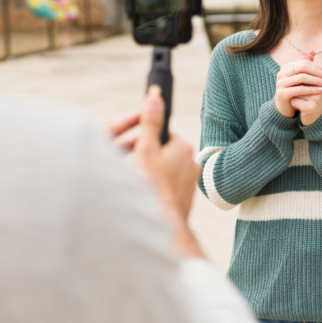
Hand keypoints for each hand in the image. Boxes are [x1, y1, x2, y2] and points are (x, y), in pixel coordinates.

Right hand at [115, 86, 204, 257]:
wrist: (162, 225)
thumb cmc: (152, 186)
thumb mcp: (146, 149)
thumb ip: (150, 123)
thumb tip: (154, 97)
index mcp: (184, 148)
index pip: (162, 135)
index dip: (144, 139)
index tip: (131, 147)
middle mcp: (192, 164)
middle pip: (164, 153)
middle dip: (146, 156)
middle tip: (130, 166)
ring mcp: (190, 183)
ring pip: (166, 171)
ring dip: (151, 173)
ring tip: (136, 183)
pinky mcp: (185, 199)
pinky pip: (168, 188)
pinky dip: (157, 189)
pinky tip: (145, 196)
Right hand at [274, 52, 321, 117]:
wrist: (284, 108)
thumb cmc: (294, 92)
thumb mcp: (299, 78)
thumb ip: (305, 65)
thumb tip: (312, 52)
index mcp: (285, 67)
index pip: (304, 62)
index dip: (317, 67)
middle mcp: (281, 73)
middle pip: (303, 67)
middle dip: (318, 72)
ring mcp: (280, 83)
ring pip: (302, 78)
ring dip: (317, 81)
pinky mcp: (282, 94)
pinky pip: (300, 89)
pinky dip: (312, 89)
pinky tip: (321, 91)